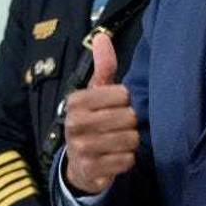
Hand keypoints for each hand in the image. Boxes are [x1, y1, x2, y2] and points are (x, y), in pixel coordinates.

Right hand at [63, 32, 138, 193]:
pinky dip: (127, 159)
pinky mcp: (91, 170)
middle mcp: (74, 123)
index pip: (122, 94)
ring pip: (130, 140)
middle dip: (130, 123)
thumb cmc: (93, 120)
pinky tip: (116, 157)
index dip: (126, 101)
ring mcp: (81, 148)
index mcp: (76, 101)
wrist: (79, 163)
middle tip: (119, 126)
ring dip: (130, 142)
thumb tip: (102, 36)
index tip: (116, 106)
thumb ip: (103, 66)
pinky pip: (127, 160)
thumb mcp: (96, 92)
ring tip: (119, 141)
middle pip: (128, 117)